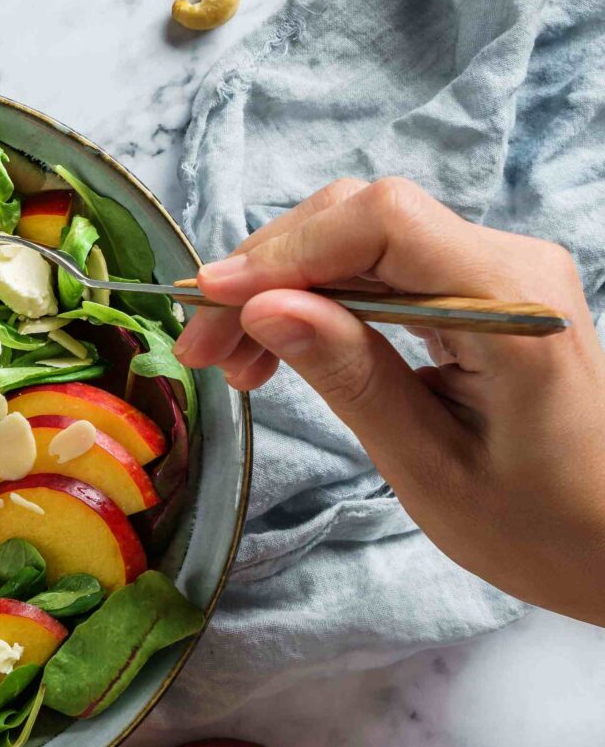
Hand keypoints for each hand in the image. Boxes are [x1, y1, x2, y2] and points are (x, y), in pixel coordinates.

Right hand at [174, 177, 604, 623]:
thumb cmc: (543, 527)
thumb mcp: (430, 467)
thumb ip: (350, 376)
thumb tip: (263, 307)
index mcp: (510, 302)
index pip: (382, 223)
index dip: (284, 250)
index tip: (210, 305)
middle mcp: (510, 265)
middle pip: (362, 220)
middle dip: (268, 272)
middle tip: (202, 350)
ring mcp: (498, 273)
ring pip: (362, 241)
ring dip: (284, 288)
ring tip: (233, 361)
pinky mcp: (482, 292)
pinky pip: (385, 269)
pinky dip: (319, 299)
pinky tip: (281, 348)